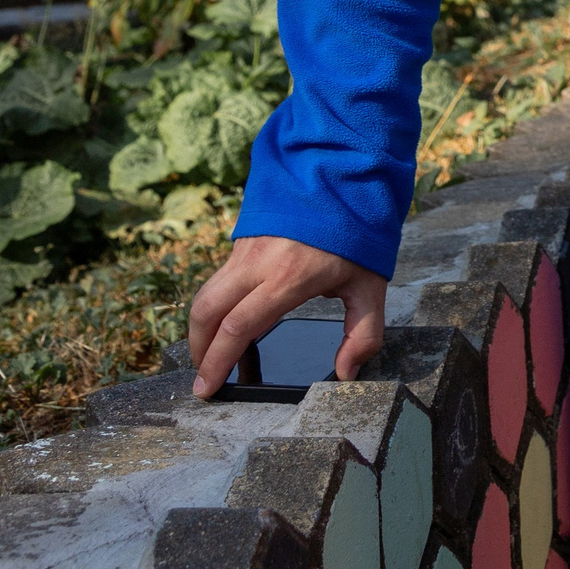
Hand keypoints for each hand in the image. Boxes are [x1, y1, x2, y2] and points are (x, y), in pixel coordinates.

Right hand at [187, 236, 387, 399]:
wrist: (344, 179)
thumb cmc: (359, 237)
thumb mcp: (371, 286)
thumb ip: (364, 333)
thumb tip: (346, 373)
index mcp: (289, 277)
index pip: (238, 327)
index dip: (218, 362)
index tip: (208, 388)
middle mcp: (258, 263)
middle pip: (207, 313)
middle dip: (198, 351)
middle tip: (204, 379)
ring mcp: (245, 250)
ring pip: (204, 295)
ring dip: (199, 329)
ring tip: (209, 356)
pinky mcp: (241, 242)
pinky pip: (216, 281)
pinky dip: (211, 307)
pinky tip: (224, 324)